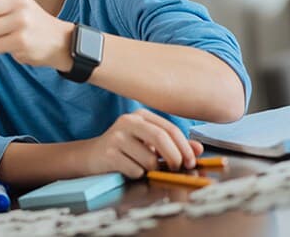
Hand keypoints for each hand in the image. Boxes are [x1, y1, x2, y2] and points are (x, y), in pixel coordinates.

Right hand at [86, 109, 203, 177]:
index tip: (191, 162)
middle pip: (162, 139)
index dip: (185, 147)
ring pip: (150, 159)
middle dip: (175, 158)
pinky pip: (135, 170)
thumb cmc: (124, 149)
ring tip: (145, 168)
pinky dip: (138, 174)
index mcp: (140, 115)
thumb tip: (198, 149)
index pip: (170, 129)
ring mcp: (117, 136)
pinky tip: (129, 169)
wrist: (91, 155)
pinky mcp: (109, 153)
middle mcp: (128, 121)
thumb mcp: (149, 143)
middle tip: (178, 169)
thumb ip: (174, 144)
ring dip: (153, 170)